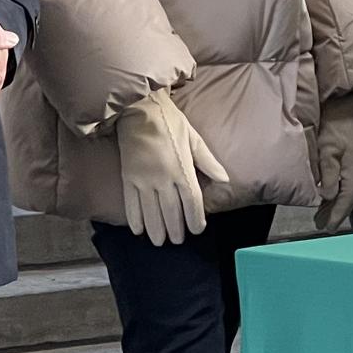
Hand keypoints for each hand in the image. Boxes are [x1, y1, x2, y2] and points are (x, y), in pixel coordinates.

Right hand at [115, 90, 229, 245]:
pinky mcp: (128, 178)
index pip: (192, 200)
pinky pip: (131, 204)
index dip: (195, 218)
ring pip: (151, 212)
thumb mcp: (193, 138)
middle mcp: (164, 178)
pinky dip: (135, 219)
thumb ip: (208, 161)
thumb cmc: (170, 122)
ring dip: (157, 229)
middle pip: (172, 211)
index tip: (198, 230)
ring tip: (160, 241)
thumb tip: (224, 179)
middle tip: (178, 241)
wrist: (140, 111)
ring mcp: (144, 180)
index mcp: (182, 169)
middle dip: (176, 229)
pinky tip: (139, 230)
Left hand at [311, 93, 352, 234]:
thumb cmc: (334, 120)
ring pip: (348, 187)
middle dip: (337, 211)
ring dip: (336, 202)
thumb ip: (328, 171)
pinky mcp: (350, 153)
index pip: (348, 195)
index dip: (338, 212)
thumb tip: (328, 195)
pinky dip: (337, 190)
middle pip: (350, 194)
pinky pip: (346, 178)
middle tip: (322, 224)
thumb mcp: (327, 146)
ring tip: (322, 213)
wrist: (344, 99)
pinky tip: (329, 193)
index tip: (328, 227)